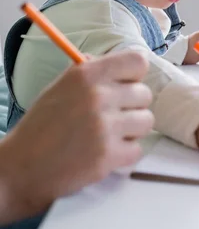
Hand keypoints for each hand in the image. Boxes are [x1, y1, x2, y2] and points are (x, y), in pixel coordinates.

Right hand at [0, 50, 153, 224]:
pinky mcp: (108, 156)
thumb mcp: (62, 87)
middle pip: (145, 94)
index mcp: (86, 74)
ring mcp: (104, 127)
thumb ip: (92, 73)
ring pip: (146, 121)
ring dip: (132, 130)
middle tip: (114, 116)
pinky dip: (125, 154)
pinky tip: (106, 152)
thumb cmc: (42, 126)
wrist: (21, 167)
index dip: (134, 75)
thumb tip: (120, 66)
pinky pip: (138, 149)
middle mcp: (98, 96)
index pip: (137, 61)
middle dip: (132, 106)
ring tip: (111, 135)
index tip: (126, 86)